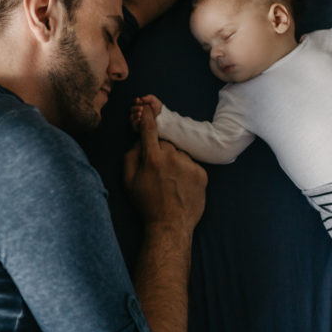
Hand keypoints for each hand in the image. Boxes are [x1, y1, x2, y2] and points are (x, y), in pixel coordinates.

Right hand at [124, 109, 206, 234]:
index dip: (147, 116)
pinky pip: (191, 164)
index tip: (147, 106)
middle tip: (158, 170)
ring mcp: (189, 165)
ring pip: (179, 154)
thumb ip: (130, 157)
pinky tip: (181, 186)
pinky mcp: (202, 174)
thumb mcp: (129, 182)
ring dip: (174, 162)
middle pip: (166, 143)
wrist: (171, 225)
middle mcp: (172, 157)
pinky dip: (186, 171)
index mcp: (152, 158)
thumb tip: (137, 142)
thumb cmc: (147, 204)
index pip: (149, 129)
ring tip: (170, 182)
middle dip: (160, 151)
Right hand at [130, 95, 163, 130]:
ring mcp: (136, 119)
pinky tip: (139, 119)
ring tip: (140, 114)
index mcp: (139, 105)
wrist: (162, 117)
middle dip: (136, 108)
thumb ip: (149, 98)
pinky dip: (135, 121)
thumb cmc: (156, 108)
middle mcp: (136, 112)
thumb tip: (142, 99)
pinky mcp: (137, 126)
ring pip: (131, 117)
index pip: (135, 102)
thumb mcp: (154, 101)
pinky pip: (133, 124)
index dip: (135, 101)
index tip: (138, 100)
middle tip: (141, 108)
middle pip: (132, 109)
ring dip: (135, 115)